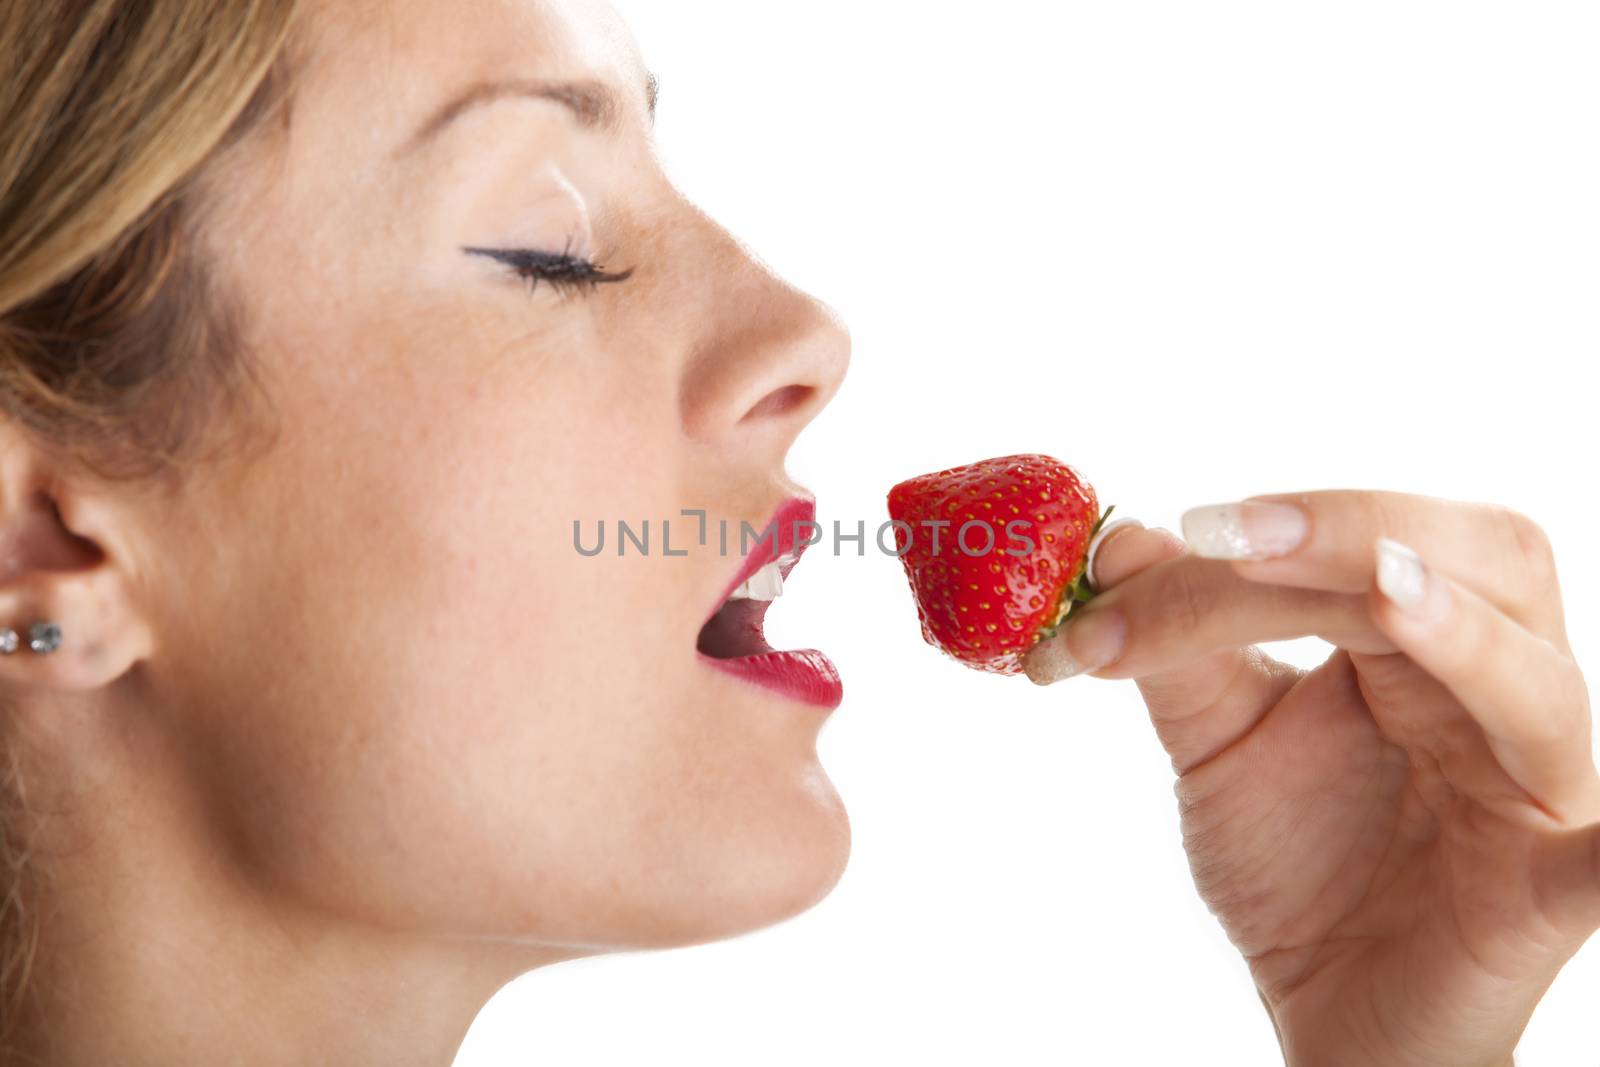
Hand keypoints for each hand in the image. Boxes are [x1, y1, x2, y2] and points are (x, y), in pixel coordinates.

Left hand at [1024, 491, 1597, 1066]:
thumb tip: (1121, 539)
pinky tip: (1596, 833)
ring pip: (1533, 685)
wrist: (1325, 1004)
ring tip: (1380, 591)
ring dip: (1460, 632)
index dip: (1267, 531)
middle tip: (1235, 535)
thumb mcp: (1219, 744)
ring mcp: (1529, 788)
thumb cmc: (1293, 860)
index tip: (1153, 539)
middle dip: (1356, 532)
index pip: (1361, 546)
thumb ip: (1180, 650)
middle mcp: (1494, 690)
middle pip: (1480, 564)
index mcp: (1420, 640)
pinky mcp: (1542, 896)